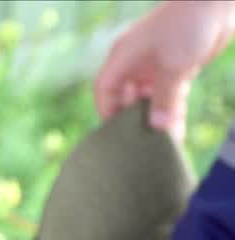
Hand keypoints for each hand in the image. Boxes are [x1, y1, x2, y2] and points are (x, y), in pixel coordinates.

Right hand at [95, 0, 234, 140]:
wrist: (216, 1)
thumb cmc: (187, 25)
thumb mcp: (174, 66)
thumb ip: (165, 98)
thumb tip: (158, 127)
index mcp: (124, 57)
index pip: (105, 89)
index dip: (107, 111)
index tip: (117, 133)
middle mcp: (137, 62)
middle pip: (128, 98)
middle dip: (136, 119)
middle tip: (144, 141)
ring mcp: (158, 64)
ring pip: (152, 98)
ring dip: (158, 117)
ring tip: (165, 140)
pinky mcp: (178, 66)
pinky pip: (171, 94)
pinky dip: (173, 109)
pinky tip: (178, 127)